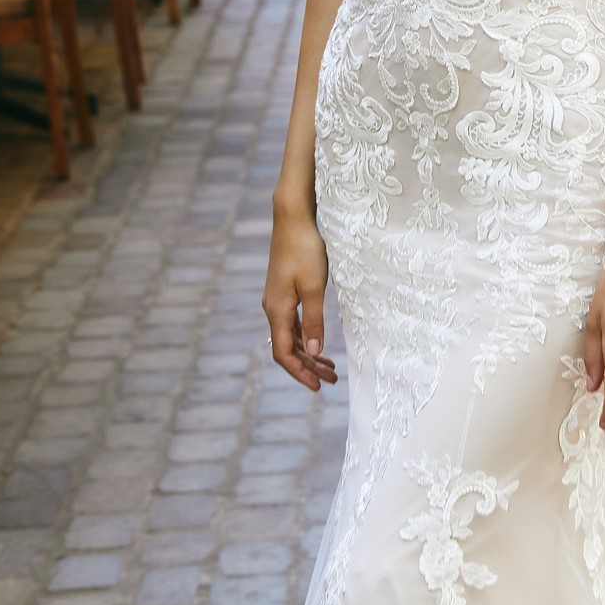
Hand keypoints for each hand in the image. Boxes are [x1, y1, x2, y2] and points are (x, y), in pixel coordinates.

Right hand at [263, 202, 336, 392]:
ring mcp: (277, 299)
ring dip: (309, 352)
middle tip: (331, 380)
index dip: (300, 372)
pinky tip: (318, 341)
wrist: (293, 218)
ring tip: (329, 367)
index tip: (318, 386)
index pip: (284, 353)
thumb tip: (313, 351)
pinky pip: (292, 322)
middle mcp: (273, 308)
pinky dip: (306, 336)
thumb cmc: (305, 249)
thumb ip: (314, 320)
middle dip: (308, 366)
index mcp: (277, 310)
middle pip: (288, 348)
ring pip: (291, 336)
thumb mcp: (314, 287)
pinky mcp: (284, 290)